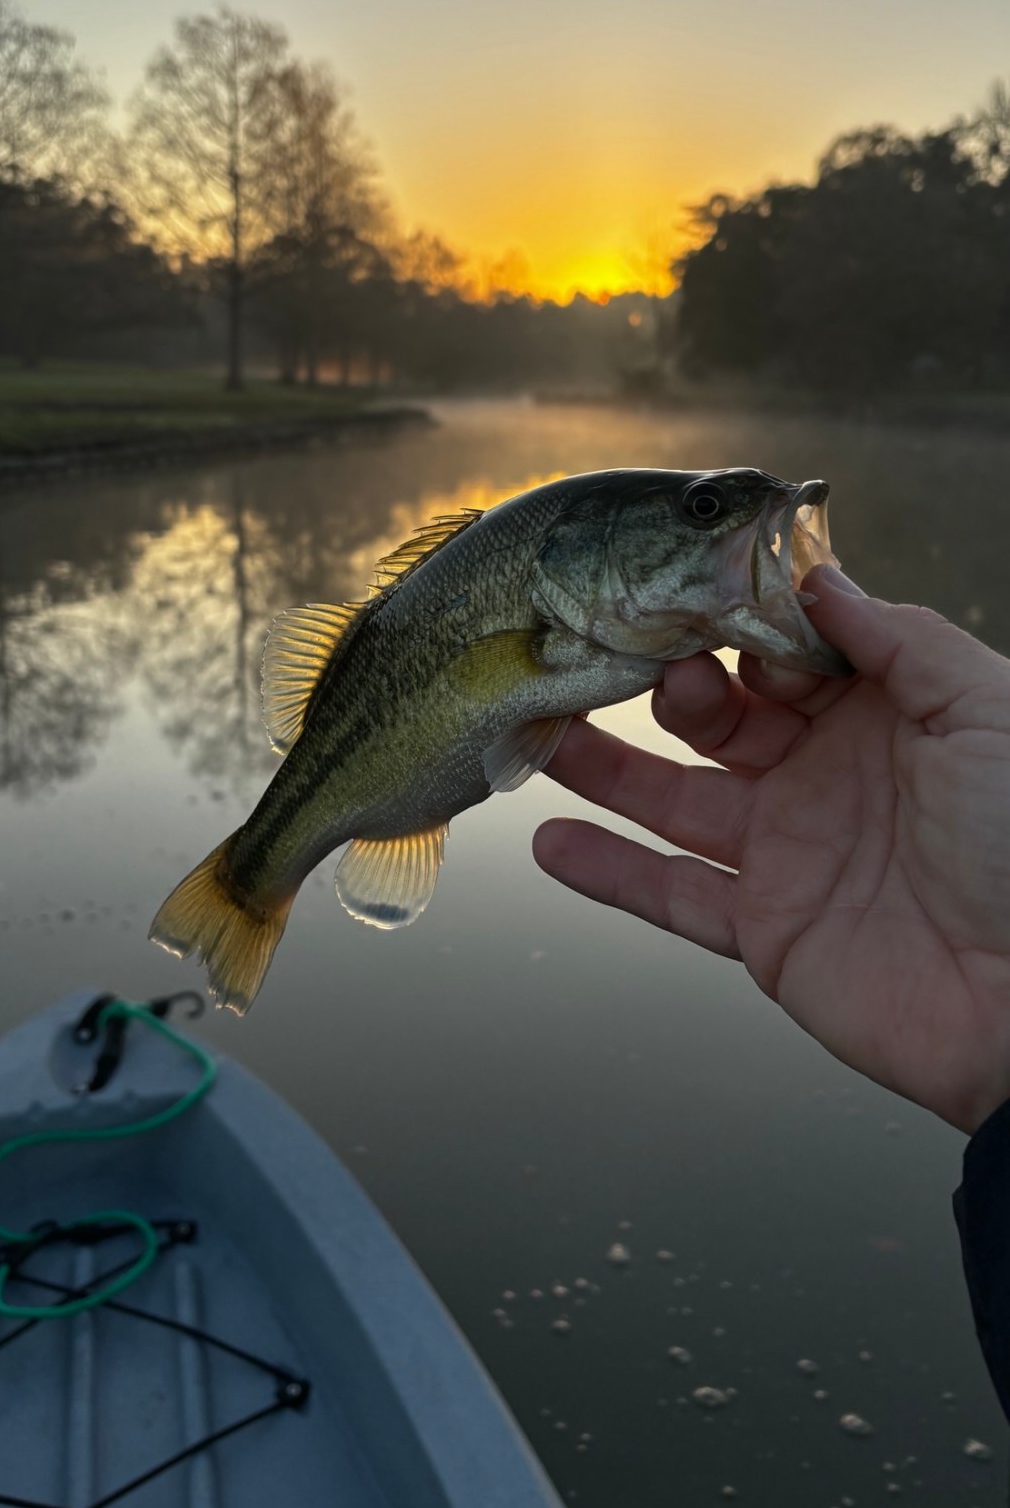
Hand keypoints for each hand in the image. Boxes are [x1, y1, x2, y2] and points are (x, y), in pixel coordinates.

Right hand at [534, 566, 1009, 1134]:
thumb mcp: (985, 708)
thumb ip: (898, 637)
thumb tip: (815, 576)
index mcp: (881, 715)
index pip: (782, 654)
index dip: (733, 626)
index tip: (682, 596)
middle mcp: (826, 776)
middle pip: (720, 717)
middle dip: (669, 682)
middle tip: (633, 659)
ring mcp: (789, 855)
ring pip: (676, 797)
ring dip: (606, 764)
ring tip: (543, 724)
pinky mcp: (767, 932)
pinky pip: (673, 897)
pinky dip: (609, 873)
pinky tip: (552, 843)